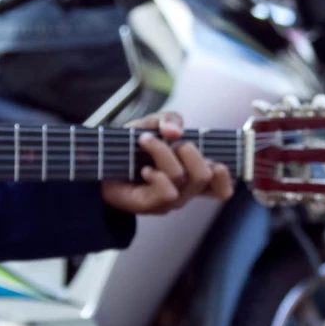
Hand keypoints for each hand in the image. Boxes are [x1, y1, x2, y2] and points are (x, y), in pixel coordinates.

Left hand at [102, 111, 234, 216]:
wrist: (100, 159)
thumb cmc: (131, 145)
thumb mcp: (154, 122)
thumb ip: (170, 119)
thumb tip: (174, 131)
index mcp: (191, 175)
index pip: (222, 188)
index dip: (224, 175)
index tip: (208, 156)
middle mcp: (184, 191)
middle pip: (206, 174)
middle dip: (188, 150)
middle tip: (167, 141)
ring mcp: (168, 201)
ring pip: (182, 176)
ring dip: (161, 152)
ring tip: (143, 142)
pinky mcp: (150, 206)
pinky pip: (167, 191)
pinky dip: (156, 174)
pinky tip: (143, 169)